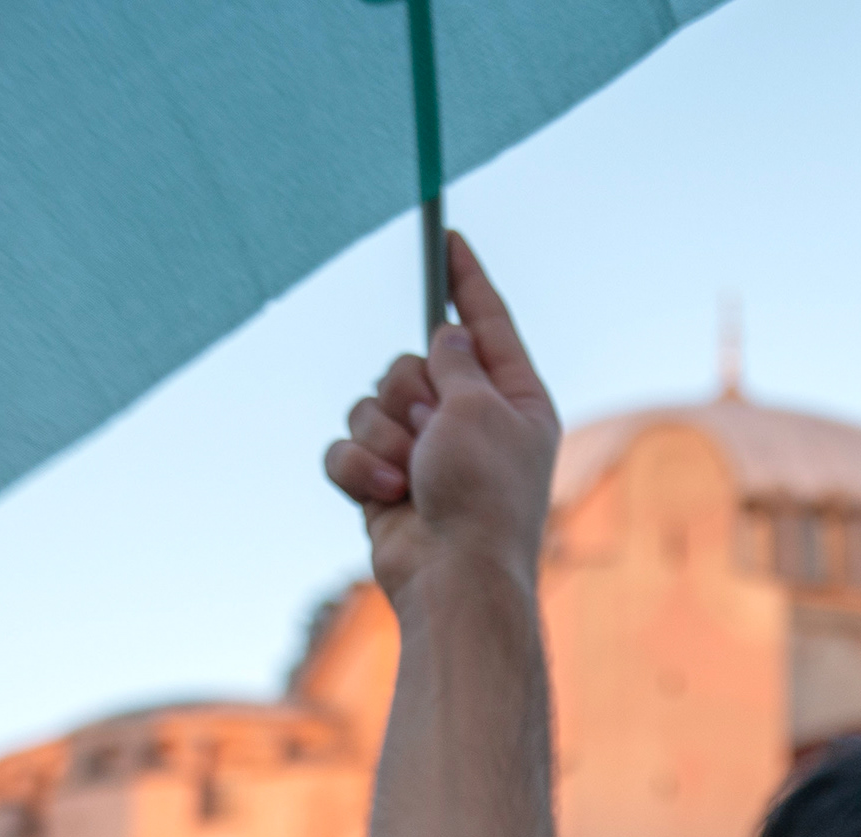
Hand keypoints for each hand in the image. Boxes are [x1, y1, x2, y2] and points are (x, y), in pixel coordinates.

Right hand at [323, 233, 557, 605]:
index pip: (484, 321)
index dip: (464, 277)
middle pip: (411, 361)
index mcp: (513, 398)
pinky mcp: (383, 482)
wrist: (452, 578)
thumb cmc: (483, 496)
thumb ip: (456, 362)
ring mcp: (423, 453)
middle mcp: (469, 420)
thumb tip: (444, 336)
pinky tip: (385, 495)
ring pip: (371, 403)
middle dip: (408, 392)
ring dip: (383, 437)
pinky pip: (347, 448)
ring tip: (410, 474)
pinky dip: (360, 470)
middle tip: (429, 429)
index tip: (447, 234)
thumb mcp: (479, 408)